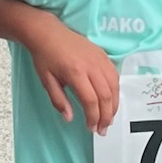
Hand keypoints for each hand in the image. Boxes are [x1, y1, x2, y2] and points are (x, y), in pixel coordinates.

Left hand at [21, 16, 120, 130]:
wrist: (49, 33)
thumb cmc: (45, 57)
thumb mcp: (46, 81)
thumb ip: (59, 101)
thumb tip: (70, 118)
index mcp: (75, 72)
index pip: (91, 100)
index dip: (93, 117)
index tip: (91, 128)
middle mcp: (91, 66)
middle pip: (106, 96)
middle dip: (106, 116)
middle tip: (102, 129)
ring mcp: (100, 59)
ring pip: (114, 87)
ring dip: (113, 105)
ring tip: (108, 118)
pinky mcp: (104, 55)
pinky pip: (115, 76)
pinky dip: (115, 91)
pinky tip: (110, 101)